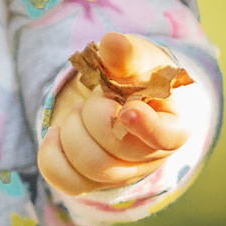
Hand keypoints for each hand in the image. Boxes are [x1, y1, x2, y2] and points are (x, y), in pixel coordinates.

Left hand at [38, 32, 194, 210]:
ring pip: (91, 167)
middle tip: (98, 95)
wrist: (119, 95)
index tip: (127, 109)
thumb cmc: (135, 76)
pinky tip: (55, 133)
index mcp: (174, 125)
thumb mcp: (136, 58)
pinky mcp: (92, 182)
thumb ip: (126, 54)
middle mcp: (151, 157)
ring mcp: (122, 174)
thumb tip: (113, 43)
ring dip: (74, 130)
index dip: (146, 127)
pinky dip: (52, 155)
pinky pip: (66, 181)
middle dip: (97, 114)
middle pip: (119, 151)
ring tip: (80, 111)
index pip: (166, 138)